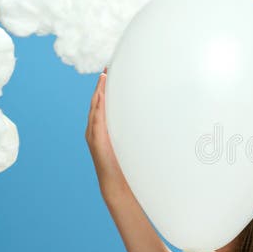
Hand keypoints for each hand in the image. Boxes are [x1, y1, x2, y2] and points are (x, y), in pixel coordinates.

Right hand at [85, 67, 129, 198]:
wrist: (118, 185)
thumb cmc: (127, 164)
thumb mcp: (135, 141)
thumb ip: (140, 129)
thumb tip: (158, 118)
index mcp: (106, 127)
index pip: (106, 102)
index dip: (108, 87)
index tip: (114, 70)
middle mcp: (97, 128)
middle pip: (99, 101)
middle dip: (103, 84)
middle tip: (109, 66)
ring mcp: (94, 134)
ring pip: (95, 107)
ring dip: (99, 91)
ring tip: (104, 76)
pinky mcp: (96, 141)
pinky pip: (96, 120)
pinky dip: (97, 107)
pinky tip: (100, 96)